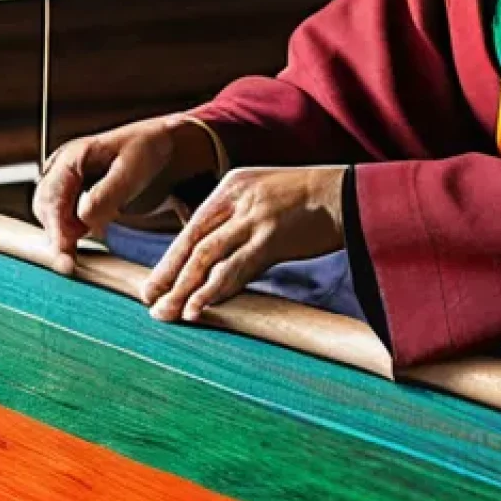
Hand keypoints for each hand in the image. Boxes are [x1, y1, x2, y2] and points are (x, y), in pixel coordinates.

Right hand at [32, 116, 217, 274]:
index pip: (52, 197)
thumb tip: (83, 219)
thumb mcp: (132, 169)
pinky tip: (88, 235)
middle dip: (57, 235)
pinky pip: (63, 216)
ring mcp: (64, 180)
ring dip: (63, 234)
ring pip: (52, 215)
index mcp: (71, 155)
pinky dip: (72, 230)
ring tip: (82, 246)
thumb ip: (107, 194)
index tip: (64, 253)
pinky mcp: (72, 192)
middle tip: (70, 262)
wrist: (159, 143)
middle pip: (46, 208)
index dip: (56, 228)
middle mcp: (61, 167)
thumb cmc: (146, 149)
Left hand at [142, 165, 347, 321]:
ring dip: (183, 289)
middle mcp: (237, 198)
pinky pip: (234, 269)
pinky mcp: (271, 237)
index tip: (154, 285)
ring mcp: (254, 217)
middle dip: (168, 275)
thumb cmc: (312, 202)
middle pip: (192, 242)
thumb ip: (239, 220)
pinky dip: (213, 291)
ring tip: (167, 314)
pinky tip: (199, 309)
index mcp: (232, 186)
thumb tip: (216, 257)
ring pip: (206, 257)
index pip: (193, 226)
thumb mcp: (266, 198)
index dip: (171, 259)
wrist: (350, 194)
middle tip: (150, 303)